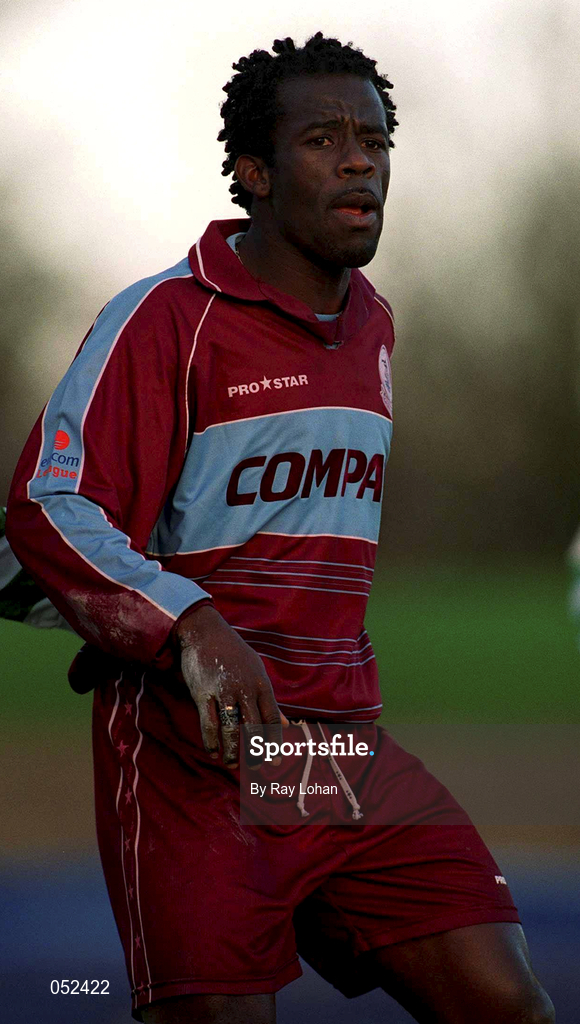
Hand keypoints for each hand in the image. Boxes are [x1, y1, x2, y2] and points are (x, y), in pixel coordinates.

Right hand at [176, 603, 287, 767]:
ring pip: (230, 729)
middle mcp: (245, 689)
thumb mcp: (257, 672)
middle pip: (253, 727)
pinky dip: (211, 741)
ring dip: (232, 751)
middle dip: (256, 752)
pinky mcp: (203, 693)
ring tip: (233, 764)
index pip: (272, 719)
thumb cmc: (234, 654)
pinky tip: (213, 752)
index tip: (276, 762)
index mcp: (261, 684)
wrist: (205, 632)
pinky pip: (209, 723)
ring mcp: (224, 691)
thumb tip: (288, 725)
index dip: (274, 742)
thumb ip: (271, 701)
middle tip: (256, 768)